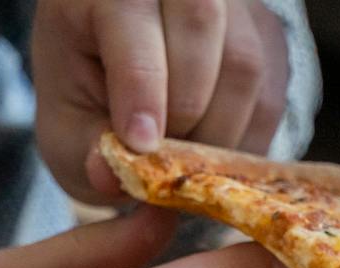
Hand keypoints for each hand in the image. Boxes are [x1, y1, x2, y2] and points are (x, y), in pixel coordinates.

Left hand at [33, 0, 291, 203]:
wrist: (133, 86)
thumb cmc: (91, 102)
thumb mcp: (69, 128)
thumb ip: (86, 150)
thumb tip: (111, 179)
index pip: (131, 18)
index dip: (141, 85)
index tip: (141, 144)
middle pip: (200, 20)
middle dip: (187, 104)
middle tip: (167, 153)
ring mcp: (232, 7)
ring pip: (245, 63)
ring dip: (220, 128)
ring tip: (190, 158)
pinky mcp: (267, 40)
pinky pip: (270, 96)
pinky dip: (246, 139)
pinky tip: (214, 152)